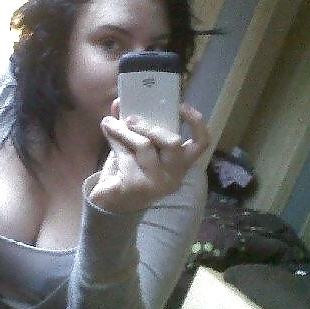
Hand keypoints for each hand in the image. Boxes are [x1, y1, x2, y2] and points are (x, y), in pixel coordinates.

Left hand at [90, 100, 207, 211]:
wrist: (111, 205)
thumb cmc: (129, 173)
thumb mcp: (134, 148)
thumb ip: (130, 126)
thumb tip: (119, 102)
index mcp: (180, 165)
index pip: (201, 144)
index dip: (196, 123)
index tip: (181, 106)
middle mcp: (174, 176)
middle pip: (173, 142)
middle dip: (150, 126)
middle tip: (130, 118)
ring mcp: (157, 184)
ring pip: (145, 147)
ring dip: (125, 131)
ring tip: (110, 124)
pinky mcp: (136, 187)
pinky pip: (126, 156)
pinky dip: (115, 143)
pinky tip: (108, 136)